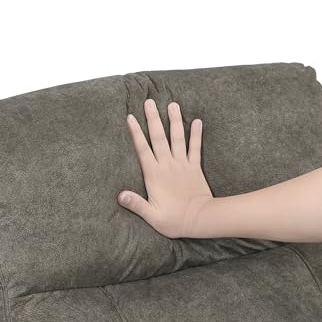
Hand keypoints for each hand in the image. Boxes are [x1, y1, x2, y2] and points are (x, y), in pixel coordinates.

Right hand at [117, 98, 213, 238]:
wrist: (201, 219)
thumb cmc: (175, 220)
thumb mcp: (152, 216)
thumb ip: (136, 204)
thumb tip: (120, 195)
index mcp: (154, 175)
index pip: (142, 149)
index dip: (136, 133)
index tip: (130, 117)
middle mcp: (168, 166)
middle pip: (159, 138)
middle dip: (153, 119)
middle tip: (149, 102)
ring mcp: (182, 165)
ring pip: (177, 138)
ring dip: (175, 121)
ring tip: (172, 104)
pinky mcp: (195, 168)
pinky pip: (195, 148)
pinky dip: (196, 135)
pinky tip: (197, 121)